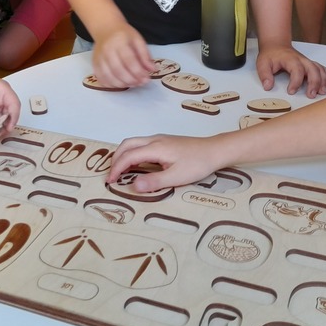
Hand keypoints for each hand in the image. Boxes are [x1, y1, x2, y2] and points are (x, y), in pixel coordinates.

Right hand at [92, 24, 154, 87]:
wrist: (106, 29)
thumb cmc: (124, 35)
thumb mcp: (138, 40)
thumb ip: (145, 55)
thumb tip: (152, 69)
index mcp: (119, 41)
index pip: (129, 60)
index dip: (139, 72)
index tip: (147, 79)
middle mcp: (107, 50)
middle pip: (118, 70)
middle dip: (132, 80)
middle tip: (141, 83)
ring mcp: (98, 58)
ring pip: (109, 77)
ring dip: (123, 84)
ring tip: (133, 84)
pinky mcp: (94, 64)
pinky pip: (101, 79)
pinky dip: (112, 85)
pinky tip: (121, 84)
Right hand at [107, 134, 223, 191]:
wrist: (215, 150)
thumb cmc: (198, 163)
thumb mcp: (176, 177)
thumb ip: (154, 181)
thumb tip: (133, 186)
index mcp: (155, 147)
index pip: (128, 156)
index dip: (117, 168)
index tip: (110, 181)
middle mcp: (155, 140)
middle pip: (127, 144)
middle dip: (115, 159)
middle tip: (111, 175)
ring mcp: (160, 139)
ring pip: (134, 142)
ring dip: (123, 155)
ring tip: (120, 171)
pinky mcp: (165, 142)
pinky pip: (141, 144)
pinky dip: (132, 153)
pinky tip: (136, 165)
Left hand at [256, 45, 325, 96]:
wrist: (276, 44)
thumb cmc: (270, 55)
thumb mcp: (263, 63)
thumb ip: (265, 75)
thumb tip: (268, 86)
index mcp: (290, 59)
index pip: (296, 70)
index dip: (295, 82)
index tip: (291, 91)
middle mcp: (301, 60)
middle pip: (312, 69)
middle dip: (314, 82)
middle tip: (312, 95)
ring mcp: (307, 61)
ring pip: (319, 69)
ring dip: (323, 80)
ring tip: (323, 92)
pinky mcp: (310, 64)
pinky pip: (321, 68)